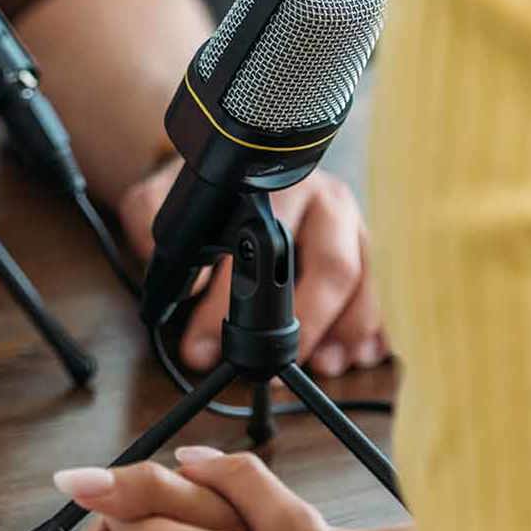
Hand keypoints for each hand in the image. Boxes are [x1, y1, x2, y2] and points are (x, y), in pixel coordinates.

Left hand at [118, 159, 387, 375]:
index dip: (230, 306)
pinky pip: (380, 292)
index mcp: (275, 187)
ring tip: (323, 365)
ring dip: (347, 331)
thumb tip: (180, 280)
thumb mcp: (162, 197)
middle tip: (273, 365)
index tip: (205, 346)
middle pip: (332, 267)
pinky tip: (359, 355)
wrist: (236, 165)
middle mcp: (324, 201)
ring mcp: (352, 224)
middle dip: (305, 324)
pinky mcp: (367, 249)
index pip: (260, 249)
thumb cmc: (206, 193)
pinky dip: (373, 328)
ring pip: (362, 281)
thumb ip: (150, 225)